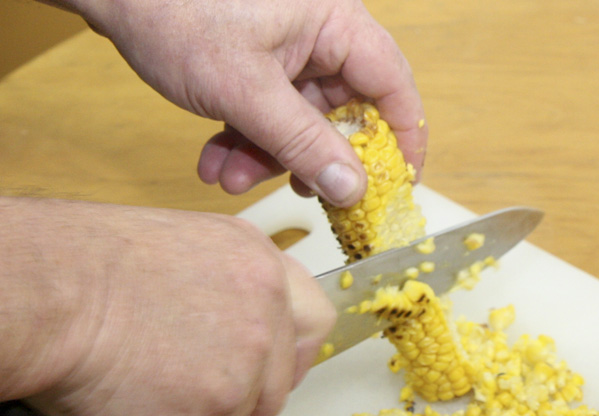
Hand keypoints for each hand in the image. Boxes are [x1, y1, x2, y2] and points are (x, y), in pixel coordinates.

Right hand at [3, 198, 334, 415]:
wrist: (43, 291)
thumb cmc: (85, 260)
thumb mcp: (186, 246)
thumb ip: (227, 287)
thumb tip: (230, 326)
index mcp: (261, 271)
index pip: (314, 324)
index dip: (290, 352)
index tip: (266, 366)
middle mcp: (263, 324)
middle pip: (270, 390)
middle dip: (229, 402)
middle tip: (179, 397)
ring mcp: (234, 381)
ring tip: (120, 410)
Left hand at [72, 0, 426, 205]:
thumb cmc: (175, 12)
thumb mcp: (245, 91)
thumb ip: (303, 144)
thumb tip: (352, 189)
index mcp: (337, 22)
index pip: (393, 87)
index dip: (402, 140)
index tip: (396, 187)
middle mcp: (321, 34)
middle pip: (343, 112)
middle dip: (308, 158)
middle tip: (297, 193)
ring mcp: (289, 48)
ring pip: (301, 120)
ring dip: (267, 156)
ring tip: (228, 176)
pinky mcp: (260, 61)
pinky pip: (270, 113)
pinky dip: (246, 139)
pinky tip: (215, 159)